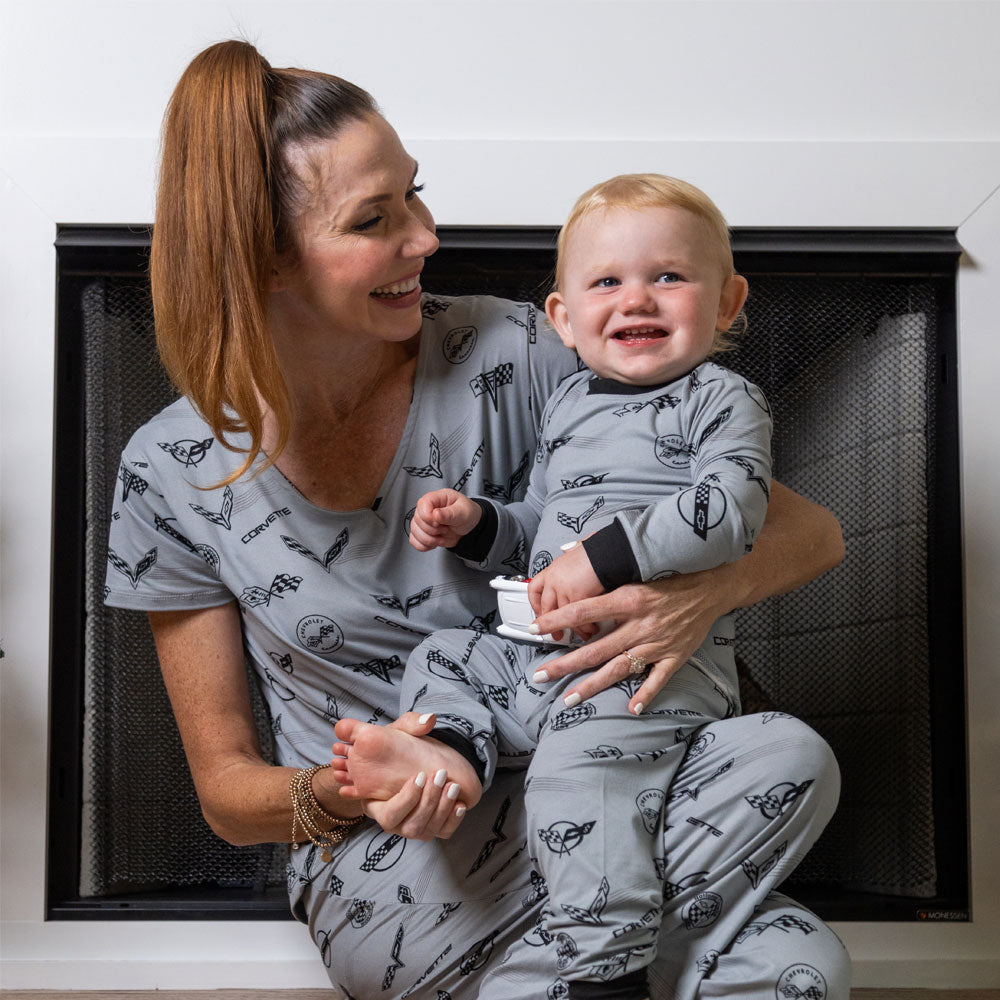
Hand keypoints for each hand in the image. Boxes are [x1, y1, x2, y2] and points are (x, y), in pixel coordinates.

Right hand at [330, 712, 467, 840]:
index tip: (419, 776)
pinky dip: (453, 820)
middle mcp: (395, 822)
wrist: (418, 760)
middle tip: (440, 776)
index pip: (388, 816)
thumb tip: (427, 719)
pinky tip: (460, 804)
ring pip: (427, 831)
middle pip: (410, 826)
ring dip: (442, 809)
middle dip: (428, 802)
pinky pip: (443, 833)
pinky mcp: (432, 828)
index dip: (405, 800)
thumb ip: (410, 724)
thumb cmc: (400, 750)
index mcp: (377, 805)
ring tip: (451, 786)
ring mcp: (414, 827)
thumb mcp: (399, 733)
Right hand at [409, 489, 481, 550]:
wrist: (470, 528)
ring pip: (414, 532)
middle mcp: (427, 508)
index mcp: (436, 498)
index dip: (428, 517)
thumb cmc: (468, 514)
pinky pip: (414, 541)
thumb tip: (435, 514)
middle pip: (417, 520)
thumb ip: (449, 513)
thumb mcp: (463, 512)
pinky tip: (435, 543)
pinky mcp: (422, 532)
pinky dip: (424, 546)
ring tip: (442, 537)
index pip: (422, 505)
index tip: (439, 523)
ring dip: (429, 540)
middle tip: (446, 529)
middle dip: (432, 530)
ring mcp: (423, 521)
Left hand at [527, 540, 603, 639]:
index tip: (541, 614)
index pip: (534, 589)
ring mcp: (563, 587)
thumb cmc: (599, 550)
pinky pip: (576, 617)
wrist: (609, 549)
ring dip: (572, 628)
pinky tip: (591, 629)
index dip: (536, 604)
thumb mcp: (578, 552)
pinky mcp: (576, 595)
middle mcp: (555, 578)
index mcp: (554, 568)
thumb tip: (569, 553)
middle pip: (546, 607)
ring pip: (561, 616)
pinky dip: (584, 626)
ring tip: (580, 634)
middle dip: (550, 625)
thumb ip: (571, 558)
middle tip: (556, 634)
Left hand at [530, 568, 729, 713]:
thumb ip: (609, 574)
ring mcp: (657, 643)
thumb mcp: (638, 568)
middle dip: (564, 664)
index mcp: (628, 598)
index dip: (556, 620)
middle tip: (541, 675)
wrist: (713, 584)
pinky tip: (631, 708)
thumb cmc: (673, 574)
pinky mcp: (675, 655)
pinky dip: (645, 695)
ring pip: (618, 668)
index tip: (534, 628)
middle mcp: (640, 623)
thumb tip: (573, 554)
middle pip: (595, 649)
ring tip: (569, 699)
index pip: (583, 611)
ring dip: (591, 686)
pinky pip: (657, 679)